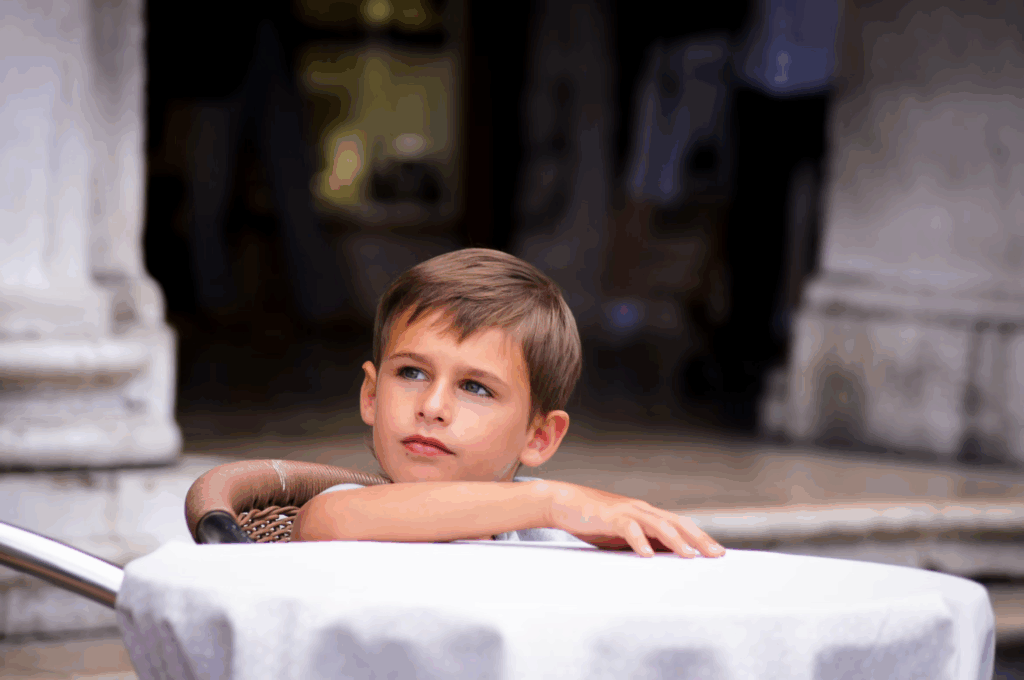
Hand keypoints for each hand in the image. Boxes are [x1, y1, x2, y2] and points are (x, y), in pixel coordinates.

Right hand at [542, 481, 724, 558]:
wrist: (565, 502)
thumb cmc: (595, 521)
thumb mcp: (623, 534)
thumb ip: (643, 541)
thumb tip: (663, 558)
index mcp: (647, 514)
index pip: (680, 524)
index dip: (700, 537)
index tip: (718, 552)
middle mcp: (642, 510)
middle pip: (677, 522)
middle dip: (698, 539)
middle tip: (715, 554)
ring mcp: (627, 511)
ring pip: (657, 523)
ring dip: (675, 540)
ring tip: (688, 555)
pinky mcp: (609, 516)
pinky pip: (628, 527)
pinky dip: (639, 540)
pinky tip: (647, 554)